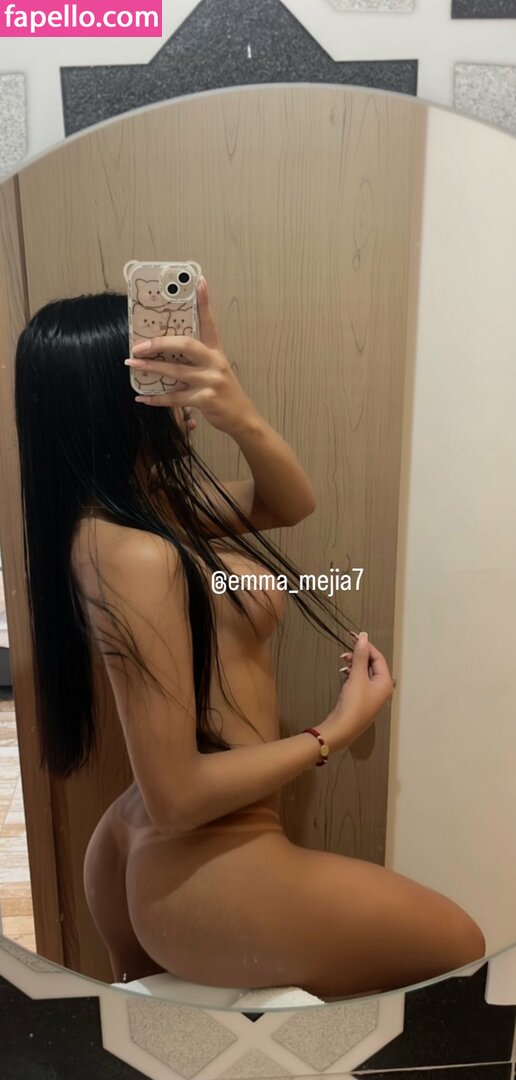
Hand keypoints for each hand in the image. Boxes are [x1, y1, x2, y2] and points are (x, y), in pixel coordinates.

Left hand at [125, 277, 260, 435]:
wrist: (242, 419)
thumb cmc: (224, 393)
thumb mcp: (217, 370)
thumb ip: (198, 360)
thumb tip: (166, 353)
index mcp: (216, 352)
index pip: (210, 323)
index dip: (205, 302)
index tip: (200, 281)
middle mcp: (214, 362)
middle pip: (185, 345)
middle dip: (159, 344)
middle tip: (139, 346)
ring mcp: (210, 381)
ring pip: (175, 372)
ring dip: (151, 369)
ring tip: (133, 366)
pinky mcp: (205, 400)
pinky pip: (175, 398)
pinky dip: (156, 399)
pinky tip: (142, 397)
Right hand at [320, 633, 393, 752]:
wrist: (342, 728)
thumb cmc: (354, 703)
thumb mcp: (357, 677)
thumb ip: (360, 656)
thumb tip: (364, 637)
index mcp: (385, 683)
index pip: (378, 658)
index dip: (366, 646)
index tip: (353, 637)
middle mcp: (382, 689)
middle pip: (372, 665)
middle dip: (359, 656)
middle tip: (345, 652)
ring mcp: (372, 695)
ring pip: (365, 672)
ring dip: (355, 664)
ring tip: (343, 661)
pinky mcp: (361, 700)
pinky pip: (360, 681)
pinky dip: (352, 674)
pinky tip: (344, 673)